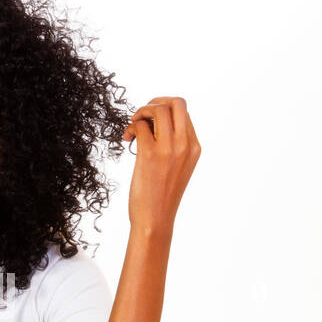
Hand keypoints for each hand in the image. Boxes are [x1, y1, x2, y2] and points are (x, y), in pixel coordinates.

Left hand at [122, 96, 200, 234]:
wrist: (155, 219)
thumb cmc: (162, 196)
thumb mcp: (179, 168)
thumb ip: (175, 146)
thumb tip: (155, 124)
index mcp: (194, 147)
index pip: (184, 113)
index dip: (164, 110)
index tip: (150, 120)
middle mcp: (185, 145)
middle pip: (177, 103)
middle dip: (156, 101)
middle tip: (142, 114)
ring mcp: (169, 149)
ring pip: (158, 109)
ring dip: (141, 111)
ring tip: (133, 125)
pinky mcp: (150, 154)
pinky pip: (140, 126)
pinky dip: (131, 127)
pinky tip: (127, 139)